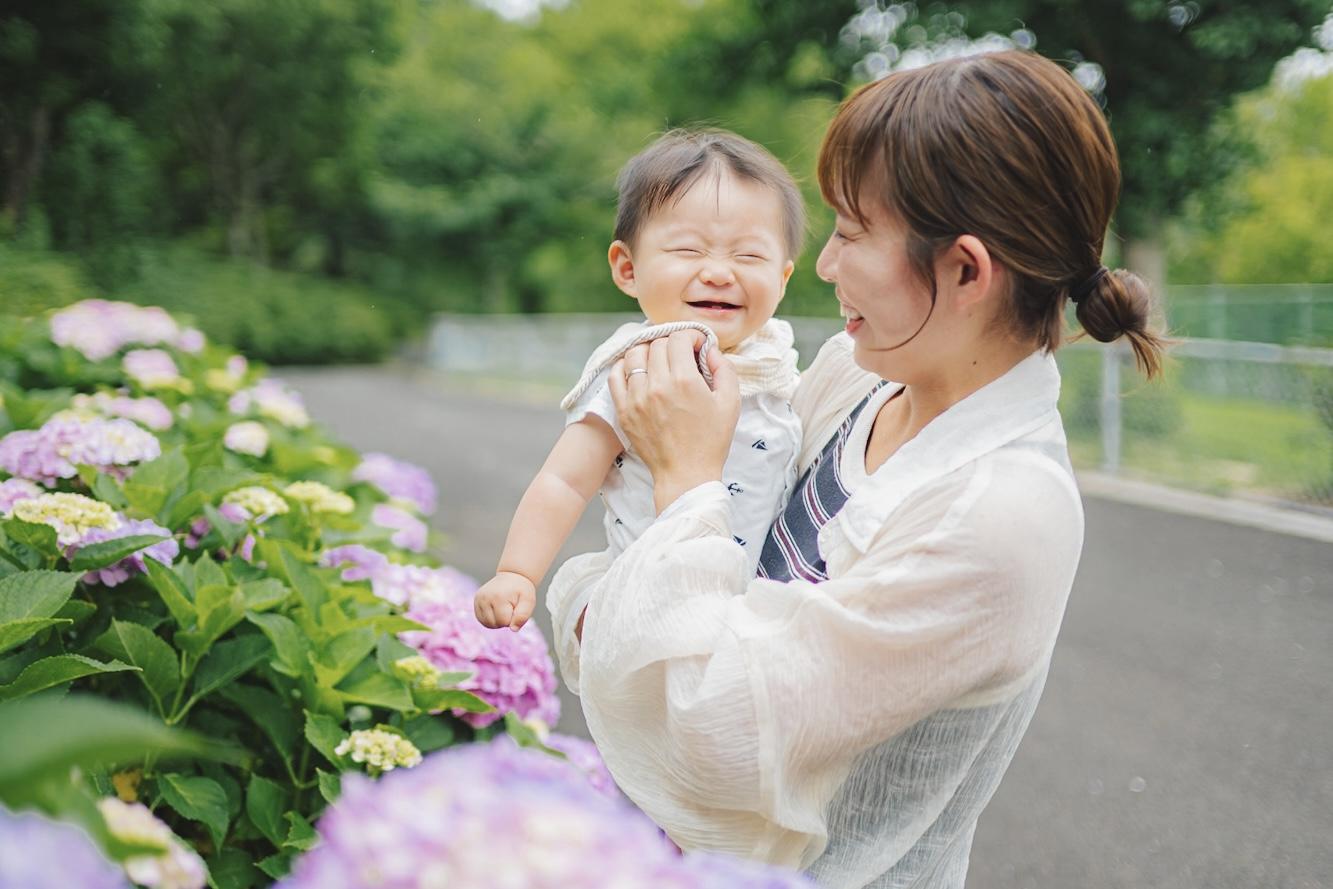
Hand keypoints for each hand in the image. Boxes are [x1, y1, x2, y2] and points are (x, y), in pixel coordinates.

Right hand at [474, 571, 536, 630]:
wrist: (513, 576)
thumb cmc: (522, 590)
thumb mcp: (528, 601)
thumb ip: (523, 616)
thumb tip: (513, 629)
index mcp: (498, 597)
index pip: (504, 622)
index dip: (512, 618)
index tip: (515, 607)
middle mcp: (485, 598)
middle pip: (494, 624)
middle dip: (504, 620)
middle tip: (509, 607)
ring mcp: (478, 599)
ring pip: (487, 624)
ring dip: (497, 621)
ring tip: (503, 608)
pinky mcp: (476, 601)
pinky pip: (481, 620)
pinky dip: (490, 619)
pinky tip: (496, 610)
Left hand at [608, 329, 740, 512]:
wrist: (687, 474)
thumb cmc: (712, 440)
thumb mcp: (731, 402)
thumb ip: (724, 368)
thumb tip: (710, 349)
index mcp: (684, 380)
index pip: (679, 338)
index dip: (690, 336)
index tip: (697, 345)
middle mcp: (657, 385)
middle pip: (657, 344)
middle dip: (672, 343)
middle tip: (682, 355)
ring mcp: (636, 397)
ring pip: (635, 354)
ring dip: (649, 351)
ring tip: (660, 360)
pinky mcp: (624, 410)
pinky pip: (616, 375)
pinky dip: (626, 365)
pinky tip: (638, 370)